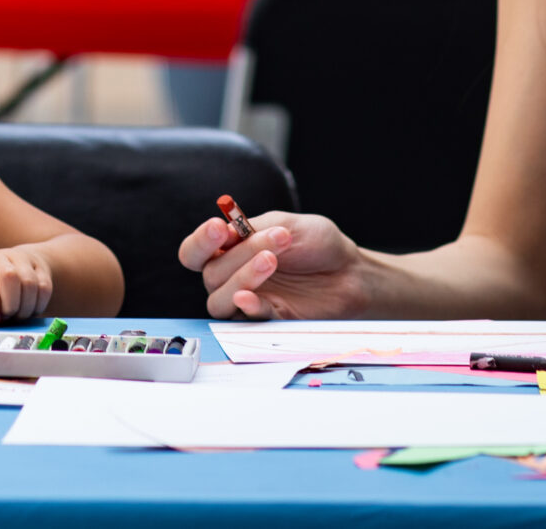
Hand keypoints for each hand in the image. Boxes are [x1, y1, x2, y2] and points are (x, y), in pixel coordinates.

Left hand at [0, 246, 54, 325]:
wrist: (13, 268)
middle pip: (9, 278)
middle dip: (10, 306)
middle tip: (7, 318)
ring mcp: (21, 259)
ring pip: (29, 284)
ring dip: (24, 308)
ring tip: (17, 316)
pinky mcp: (39, 267)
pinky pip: (43, 289)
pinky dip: (38, 305)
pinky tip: (29, 310)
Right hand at [180, 209, 367, 320]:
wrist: (350, 271)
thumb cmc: (318, 244)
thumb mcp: (285, 224)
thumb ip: (252, 230)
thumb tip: (223, 236)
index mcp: (231, 250)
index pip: (194, 252)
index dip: (200, 242)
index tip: (219, 229)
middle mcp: (233, 277)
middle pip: (210, 273)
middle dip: (241, 253)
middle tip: (278, 239)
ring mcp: (249, 300)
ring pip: (218, 300)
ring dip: (240, 278)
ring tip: (271, 260)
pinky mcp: (268, 320)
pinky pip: (245, 319)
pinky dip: (245, 307)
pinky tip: (251, 297)